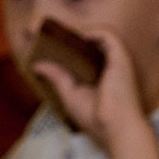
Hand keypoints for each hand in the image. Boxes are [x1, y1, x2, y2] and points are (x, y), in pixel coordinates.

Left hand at [33, 28, 146, 146]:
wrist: (115, 127)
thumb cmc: (97, 118)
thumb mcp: (70, 95)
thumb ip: (57, 77)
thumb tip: (37, 64)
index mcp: (100, 78)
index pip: (85, 56)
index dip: (70, 49)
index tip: (51, 46)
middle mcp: (110, 67)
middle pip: (92, 44)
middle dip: (73, 38)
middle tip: (52, 36)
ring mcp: (116, 62)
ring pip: (101, 36)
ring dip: (82, 32)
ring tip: (61, 34)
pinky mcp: (120, 57)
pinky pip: (108, 34)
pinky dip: (92, 31)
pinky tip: (77, 37)